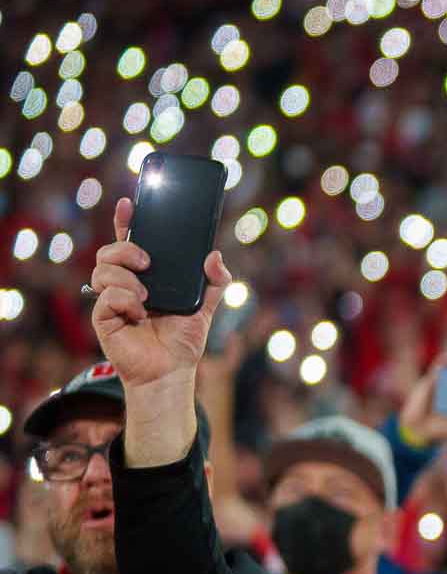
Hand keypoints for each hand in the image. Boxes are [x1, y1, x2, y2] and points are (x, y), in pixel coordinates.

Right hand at [90, 197, 230, 388]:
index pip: (130, 241)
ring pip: (102, 270)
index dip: (126, 220)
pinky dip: (126, 301)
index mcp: (146, 275)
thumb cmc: (183, 338)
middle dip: (126, 248)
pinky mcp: (103, 317)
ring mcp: (111, 299)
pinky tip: (139, 314)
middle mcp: (125, 283)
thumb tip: (214, 254)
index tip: (129, 203)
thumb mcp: (207, 306)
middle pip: (109, 251)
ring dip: (127, 279)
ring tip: (147, 296)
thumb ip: (217, 280)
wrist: (171, 370)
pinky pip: (106, 297)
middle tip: (147, 262)